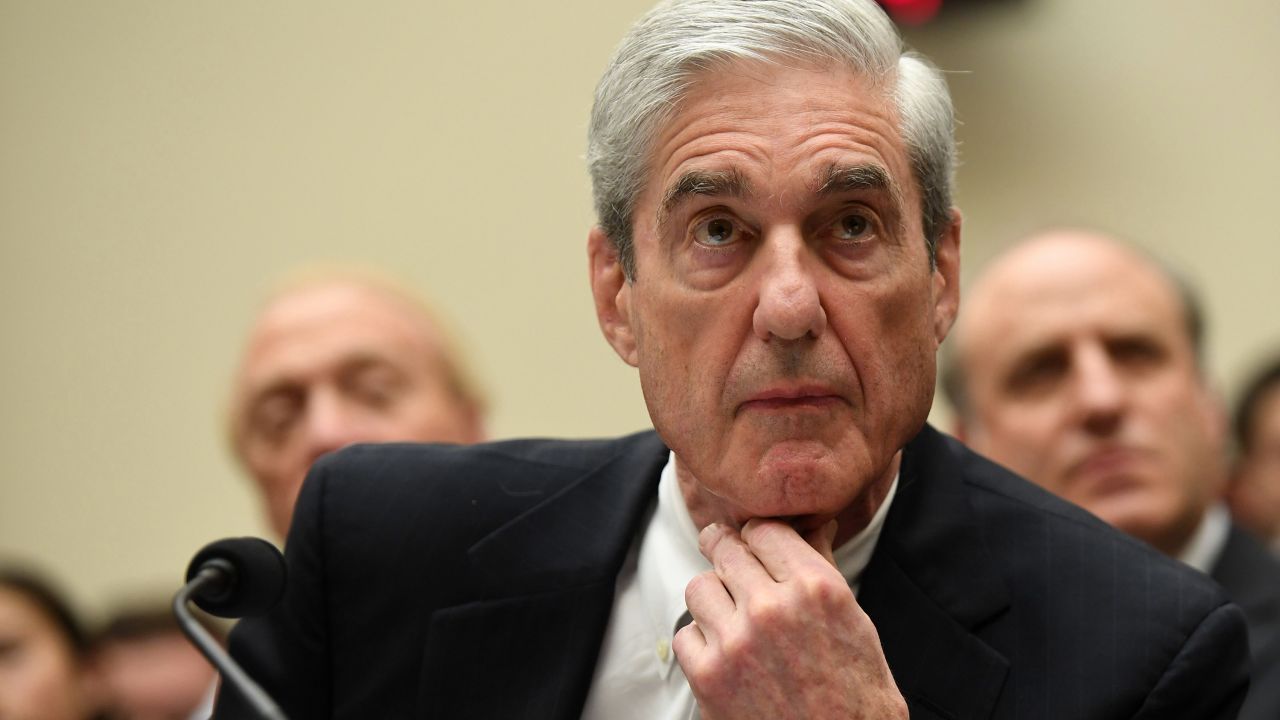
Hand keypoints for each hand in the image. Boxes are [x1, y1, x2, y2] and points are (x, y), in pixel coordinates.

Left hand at [673, 519, 906, 719]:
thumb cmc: (858, 700)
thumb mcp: (855, 624)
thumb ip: (822, 570)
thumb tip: (814, 528)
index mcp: (817, 588)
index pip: (764, 529)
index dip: (757, 536)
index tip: (752, 543)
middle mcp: (773, 607)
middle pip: (726, 550)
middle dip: (727, 554)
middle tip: (729, 562)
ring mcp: (736, 641)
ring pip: (699, 587)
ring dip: (713, 600)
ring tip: (731, 618)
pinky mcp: (709, 676)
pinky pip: (686, 635)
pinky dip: (700, 644)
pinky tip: (724, 655)